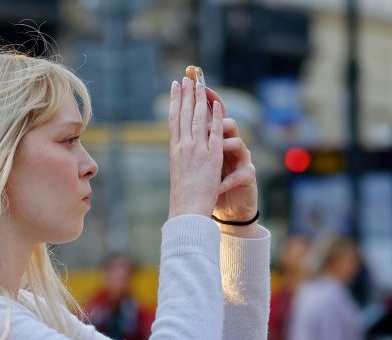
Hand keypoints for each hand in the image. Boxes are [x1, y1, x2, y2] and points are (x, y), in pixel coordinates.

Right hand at [167, 77, 223, 218]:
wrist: (186, 210)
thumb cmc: (183, 198)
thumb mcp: (179, 173)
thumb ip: (182, 157)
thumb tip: (182, 149)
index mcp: (174, 151)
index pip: (173, 119)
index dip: (175, 101)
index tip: (175, 87)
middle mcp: (183, 147)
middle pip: (184, 114)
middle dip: (186, 94)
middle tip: (187, 77)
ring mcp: (197, 150)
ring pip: (197, 118)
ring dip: (199, 99)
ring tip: (200, 83)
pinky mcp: (211, 156)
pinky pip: (214, 132)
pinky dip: (216, 117)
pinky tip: (217, 104)